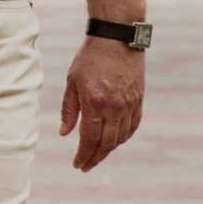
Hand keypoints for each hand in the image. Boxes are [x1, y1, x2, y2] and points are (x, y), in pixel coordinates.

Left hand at [58, 36, 143, 170]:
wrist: (116, 37)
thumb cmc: (90, 57)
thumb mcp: (72, 81)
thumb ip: (69, 109)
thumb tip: (64, 133)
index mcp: (94, 102)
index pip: (89, 139)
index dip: (83, 155)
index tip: (77, 164)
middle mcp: (114, 107)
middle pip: (106, 144)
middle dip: (94, 158)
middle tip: (85, 165)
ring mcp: (129, 104)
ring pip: (120, 137)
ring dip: (108, 149)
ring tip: (97, 153)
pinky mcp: (139, 100)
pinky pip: (133, 126)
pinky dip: (123, 137)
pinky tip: (114, 140)